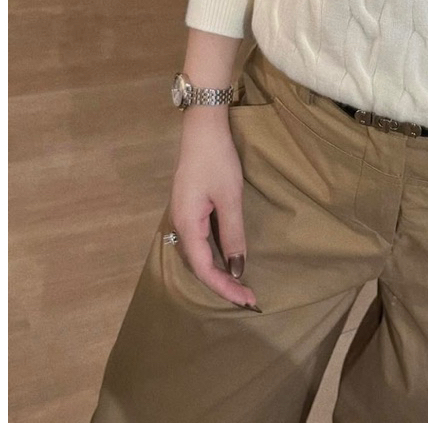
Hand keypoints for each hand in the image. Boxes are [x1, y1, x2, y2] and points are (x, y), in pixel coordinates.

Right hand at [170, 109, 260, 309]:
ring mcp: (182, 216)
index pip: (204, 269)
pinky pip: (198, 241)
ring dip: (217, 271)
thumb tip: (238, 269)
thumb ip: (233, 234)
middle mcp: (179, 225)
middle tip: (248, 297)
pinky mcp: (188, 208)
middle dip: (222, 284)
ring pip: (197, 254)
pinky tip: (226, 259)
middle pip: (198, 265)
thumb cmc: (217, 160)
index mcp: (186, 225)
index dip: (225, 287)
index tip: (248, 300)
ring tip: (239, 285)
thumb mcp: (230, 197)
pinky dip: (213, 256)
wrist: (202, 128)